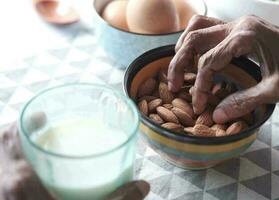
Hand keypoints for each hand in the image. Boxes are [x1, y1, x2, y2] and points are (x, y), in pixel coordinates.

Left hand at [0, 124, 148, 199]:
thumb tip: (144, 187)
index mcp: (18, 182)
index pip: (11, 139)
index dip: (25, 123)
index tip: (41, 116)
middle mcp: (2, 186)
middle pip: (3, 148)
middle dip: (19, 134)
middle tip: (42, 130)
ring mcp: (1, 197)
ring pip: (1, 164)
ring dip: (14, 153)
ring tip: (36, 150)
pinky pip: (3, 180)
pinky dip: (13, 171)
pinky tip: (32, 179)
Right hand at [168, 15, 278, 122]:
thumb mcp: (274, 90)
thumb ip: (243, 102)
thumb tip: (216, 115)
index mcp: (247, 36)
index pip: (209, 61)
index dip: (199, 86)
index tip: (199, 105)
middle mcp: (240, 24)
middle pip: (195, 38)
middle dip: (179, 63)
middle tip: (173, 86)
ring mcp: (240, 24)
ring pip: (199, 26)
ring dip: (185, 47)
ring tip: (179, 69)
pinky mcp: (242, 29)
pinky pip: (211, 28)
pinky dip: (197, 41)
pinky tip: (196, 59)